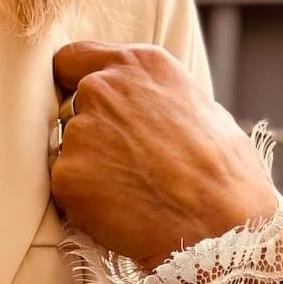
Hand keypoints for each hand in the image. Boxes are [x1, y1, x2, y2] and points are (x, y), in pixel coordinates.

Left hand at [51, 41, 275, 268]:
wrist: (217, 223)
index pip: (71, 60)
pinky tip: (116, 207)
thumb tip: (135, 101)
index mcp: (136, 64)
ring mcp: (80, 132)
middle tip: (121, 161)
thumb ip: (149, 95)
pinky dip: (81, 199)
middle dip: (86, 133)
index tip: (76, 101)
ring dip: (85, 168)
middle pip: (68, 108)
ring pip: (66, 150)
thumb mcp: (195, 105)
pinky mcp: (65, 174)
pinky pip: (63, 186)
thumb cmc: (219, 171)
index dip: (70, 84)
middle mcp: (101, 89)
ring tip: (127, 188)